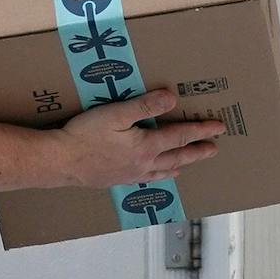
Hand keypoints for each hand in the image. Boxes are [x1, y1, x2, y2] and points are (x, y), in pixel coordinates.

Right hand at [55, 89, 226, 187]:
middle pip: (178, 156)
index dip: (200, 130)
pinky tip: (159, 175)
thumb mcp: (116, 114)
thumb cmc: (85, 135)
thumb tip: (171, 99)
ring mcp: (131, 174)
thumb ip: (145, 106)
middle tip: (214, 148)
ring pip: (164, 170)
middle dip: (197, 151)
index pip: (180, 136)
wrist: (61, 162)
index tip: (218, 127)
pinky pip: (148, 179)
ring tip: (190, 163)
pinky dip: (160, 176)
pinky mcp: (118, 180)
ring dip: (181, 164)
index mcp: (146, 146)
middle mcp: (144, 163)